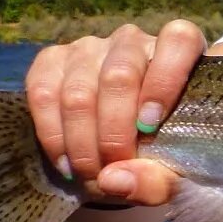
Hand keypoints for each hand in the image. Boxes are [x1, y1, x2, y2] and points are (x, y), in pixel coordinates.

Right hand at [24, 20, 208, 205]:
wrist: (122, 150)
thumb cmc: (161, 153)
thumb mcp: (174, 173)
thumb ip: (158, 180)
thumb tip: (112, 178)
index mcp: (179, 51)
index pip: (178, 41)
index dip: (164, 82)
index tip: (149, 128)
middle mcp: (133, 41)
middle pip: (119, 76)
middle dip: (113, 134)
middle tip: (114, 170)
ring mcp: (90, 47)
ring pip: (78, 92)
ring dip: (81, 144)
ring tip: (91, 176)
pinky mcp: (53, 60)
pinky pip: (43, 93)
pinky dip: (52, 136)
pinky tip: (66, 163)